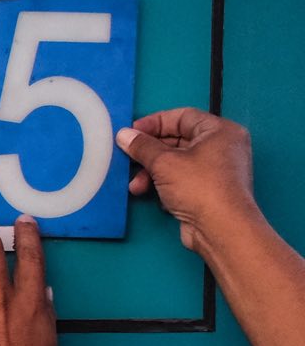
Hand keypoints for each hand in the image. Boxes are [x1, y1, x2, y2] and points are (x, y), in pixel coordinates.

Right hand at [117, 109, 258, 254]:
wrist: (221, 228)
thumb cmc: (198, 186)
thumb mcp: (164, 162)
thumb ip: (142, 146)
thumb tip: (123, 135)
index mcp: (220, 131)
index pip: (183, 116)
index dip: (154, 122)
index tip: (130, 132)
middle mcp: (221, 147)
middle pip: (177, 140)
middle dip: (149, 152)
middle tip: (127, 158)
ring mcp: (216, 170)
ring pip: (176, 162)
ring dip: (151, 172)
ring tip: (136, 185)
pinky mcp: (209, 191)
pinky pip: (181, 179)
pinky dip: (163, 184)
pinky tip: (149, 194)